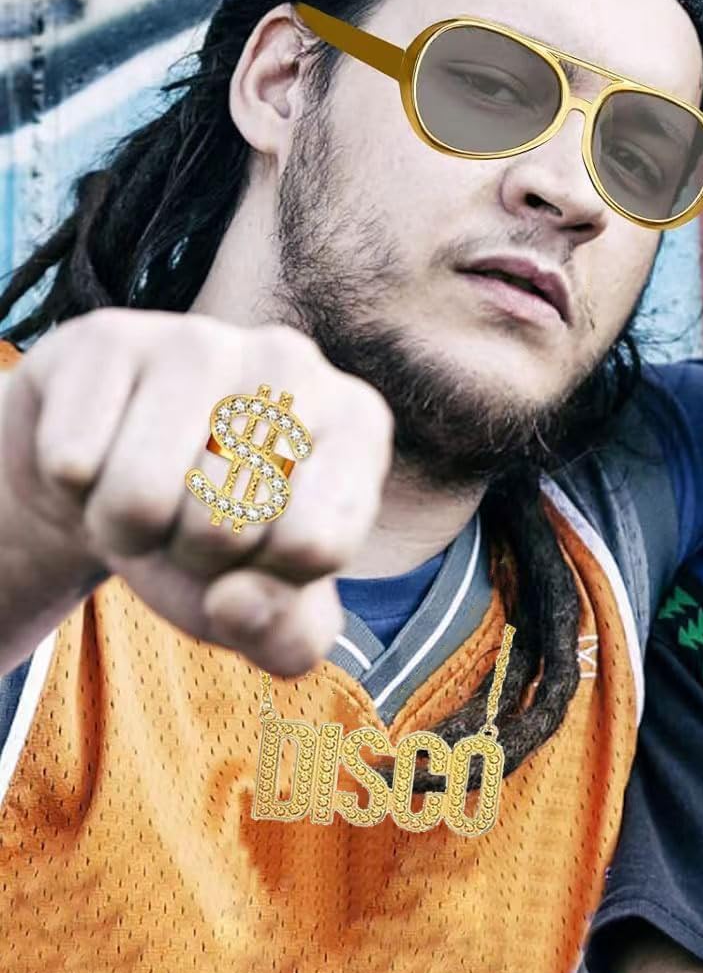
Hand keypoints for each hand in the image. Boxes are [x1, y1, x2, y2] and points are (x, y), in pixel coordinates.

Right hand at [0, 309, 392, 676]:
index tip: (258, 554)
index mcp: (359, 424)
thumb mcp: (266, 607)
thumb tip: (238, 602)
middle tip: (188, 523)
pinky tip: (98, 455)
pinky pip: (72, 461)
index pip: (315, 545)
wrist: (110, 478)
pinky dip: (72, 487)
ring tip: (143, 496)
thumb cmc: (210, 542)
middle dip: (189, 556)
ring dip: (124, 528)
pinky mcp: (110, 336)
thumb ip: (286, 636)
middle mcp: (294, 363)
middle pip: (226, 524)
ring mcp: (204, 338)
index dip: (264, 582)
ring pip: (140, 494)